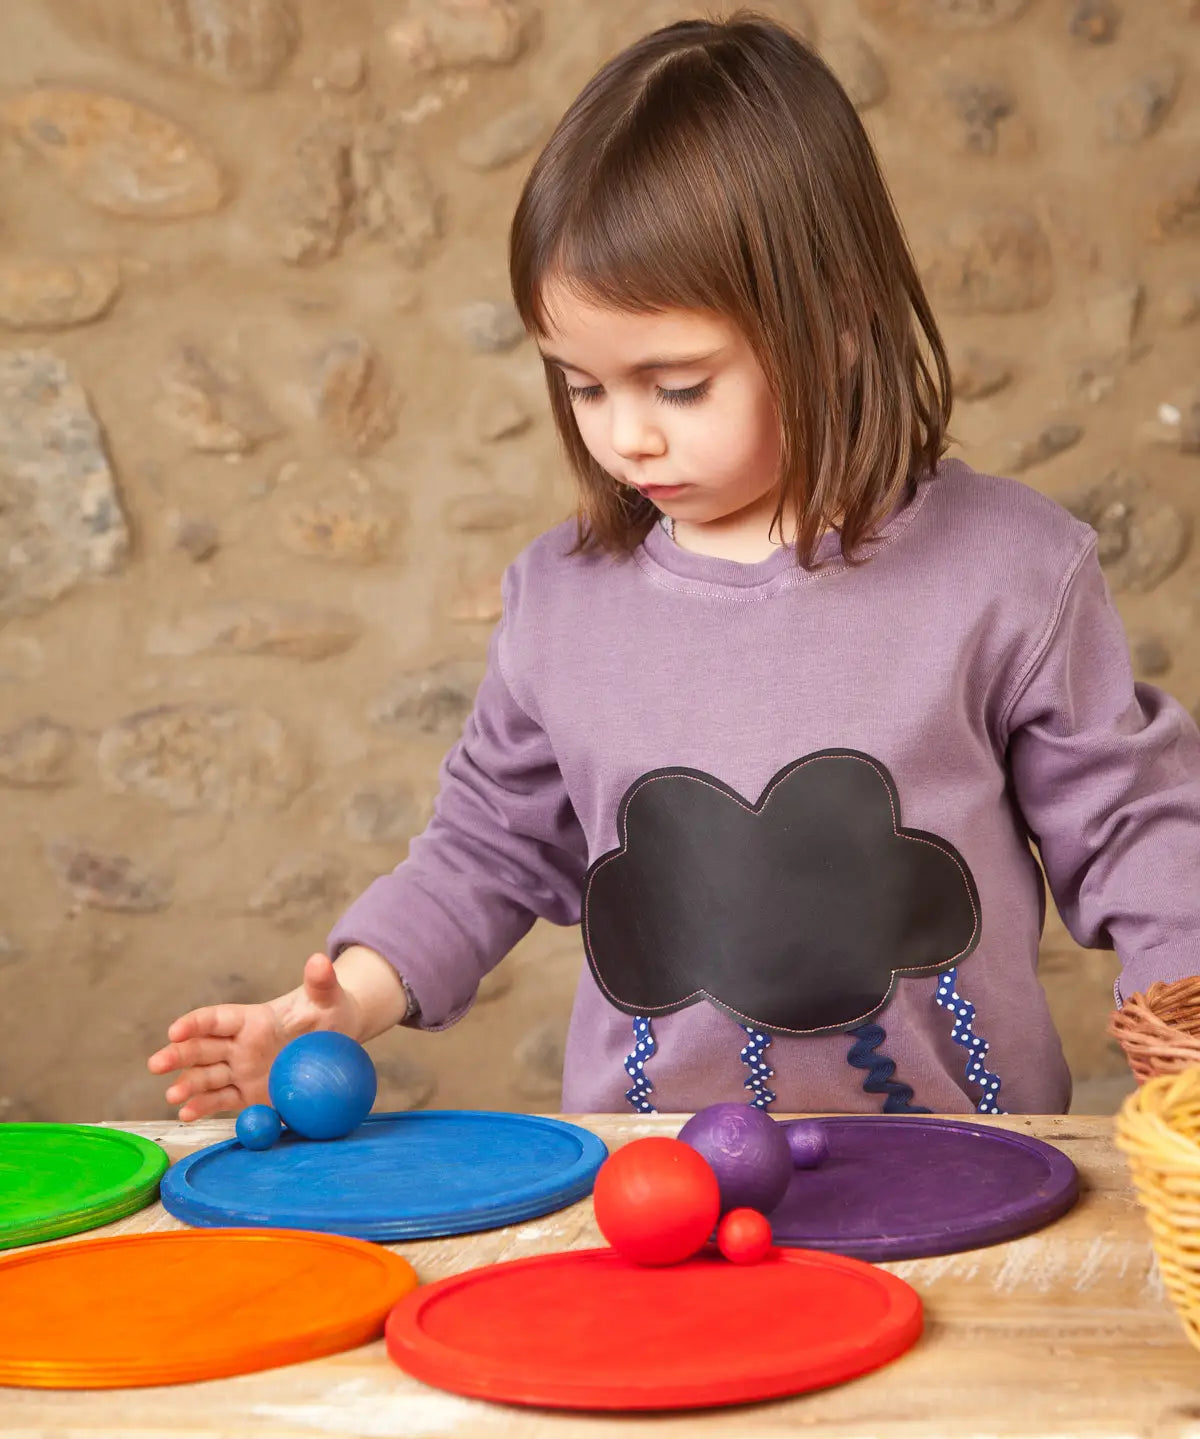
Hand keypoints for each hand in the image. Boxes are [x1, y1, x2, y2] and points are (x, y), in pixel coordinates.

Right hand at [146, 952, 364, 1121]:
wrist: (337, 1043)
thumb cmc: (329, 1013)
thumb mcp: (328, 997)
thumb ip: (321, 981)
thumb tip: (320, 960)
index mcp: (251, 1019)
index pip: (217, 1018)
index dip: (195, 1023)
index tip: (175, 1030)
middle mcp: (239, 1044)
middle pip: (202, 1048)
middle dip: (178, 1054)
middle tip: (156, 1064)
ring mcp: (241, 1070)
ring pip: (206, 1076)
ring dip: (188, 1085)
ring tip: (172, 1096)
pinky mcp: (248, 1094)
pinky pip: (222, 1100)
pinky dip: (203, 1106)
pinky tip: (187, 1114)